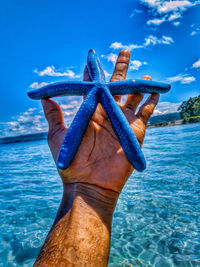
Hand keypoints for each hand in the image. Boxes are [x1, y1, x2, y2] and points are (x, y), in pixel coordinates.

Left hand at [42, 50, 158, 193]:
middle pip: (116, 86)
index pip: (93, 86)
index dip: (94, 72)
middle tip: (125, 52)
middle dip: (121, 69)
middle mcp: (107, 114)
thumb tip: (43, 96)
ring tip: (144, 75)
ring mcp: (122, 122)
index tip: (93, 57)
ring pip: (133, 97)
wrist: (89, 183)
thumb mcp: (58, 136)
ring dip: (138, 85)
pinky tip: (155, 93)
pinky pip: (146, 114)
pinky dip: (151, 103)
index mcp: (91, 112)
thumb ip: (54, 116)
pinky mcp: (135, 132)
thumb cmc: (70, 162)